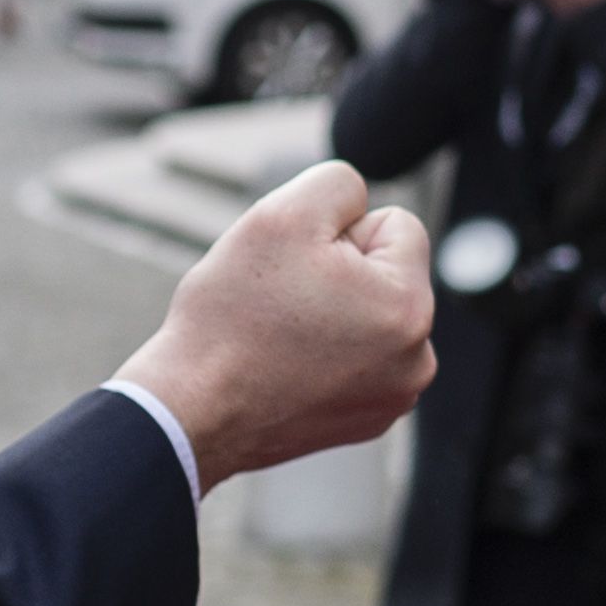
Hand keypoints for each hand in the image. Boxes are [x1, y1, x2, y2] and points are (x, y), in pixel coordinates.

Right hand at [114, 161, 436, 488]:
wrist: (189, 411)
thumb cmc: (232, 315)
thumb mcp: (284, 214)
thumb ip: (339, 185)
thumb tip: (360, 202)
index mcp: (411, 308)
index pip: (396, 224)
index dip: (338, 231)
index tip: (298, 268)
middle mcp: (417, 361)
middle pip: (383, 272)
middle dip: (338, 273)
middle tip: (281, 302)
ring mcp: (393, 398)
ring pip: (367, 314)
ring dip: (330, 312)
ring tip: (279, 335)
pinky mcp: (365, 421)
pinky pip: (353, 358)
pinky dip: (322, 354)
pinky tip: (282, 365)